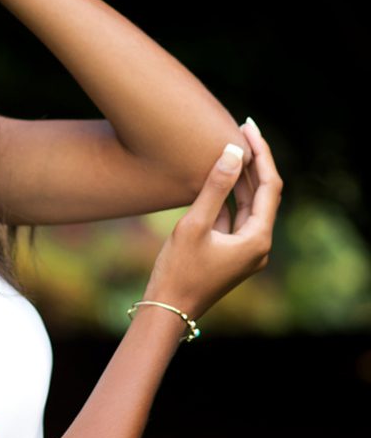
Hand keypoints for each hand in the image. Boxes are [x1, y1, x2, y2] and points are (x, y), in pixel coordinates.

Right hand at [143, 118, 279, 322]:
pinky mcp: (231, 253)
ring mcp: (246, 250)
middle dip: (253, 162)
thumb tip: (233, 152)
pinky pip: (236, 218)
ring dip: (242, 179)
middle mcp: (259, 244)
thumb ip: (214, 188)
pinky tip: (217, 181)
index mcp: (258, 238)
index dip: (261, 154)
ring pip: (249, 206)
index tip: (248, 127)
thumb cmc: (178, 270)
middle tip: (240, 129)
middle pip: (263, 194)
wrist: (168, 310)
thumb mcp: (193, 225)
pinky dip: (230, 198)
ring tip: (230, 148)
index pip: (269, 186)